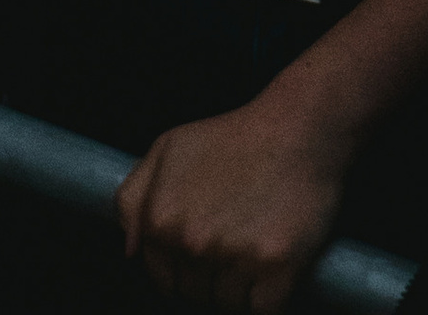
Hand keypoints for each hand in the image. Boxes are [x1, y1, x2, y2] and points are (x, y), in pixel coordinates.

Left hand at [117, 91, 351, 312]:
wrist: (296, 131)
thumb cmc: (231, 139)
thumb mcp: (167, 150)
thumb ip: (134, 199)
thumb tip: (131, 251)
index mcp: (160, 218)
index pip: (164, 279)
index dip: (184, 268)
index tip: (204, 247)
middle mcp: (192, 241)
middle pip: (196, 294)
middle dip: (212, 275)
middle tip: (233, 236)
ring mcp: (234, 256)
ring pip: (229, 303)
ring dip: (242, 285)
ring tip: (253, 240)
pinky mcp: (276, 267)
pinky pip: (262, 311)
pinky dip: (269, 298)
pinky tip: (272, 262)